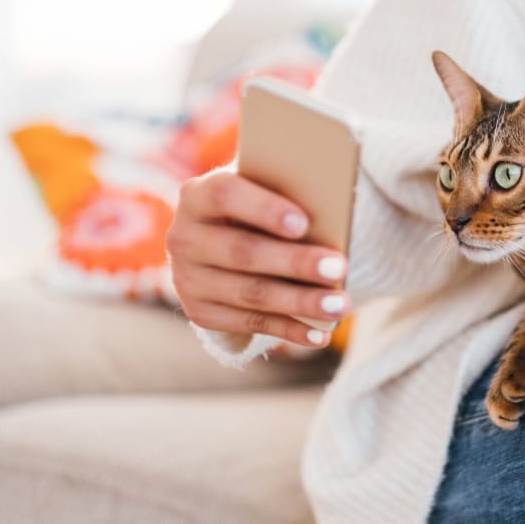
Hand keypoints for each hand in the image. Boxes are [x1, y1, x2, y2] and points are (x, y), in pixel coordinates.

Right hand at [166, 169, 349, 346]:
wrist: (221, 238)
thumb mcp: (263, 191)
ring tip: (339, 305)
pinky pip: (250, 324)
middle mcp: (184, 238)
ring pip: (250, 294)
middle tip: (338, 268)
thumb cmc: (257, 206)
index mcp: (198, 195)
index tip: (304, 224)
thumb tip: (332, 218)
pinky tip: (321, 333)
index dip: (264, 209)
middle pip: (243, 251)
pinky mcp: (200, 313)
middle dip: (295, 262)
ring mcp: (188, 280)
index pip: (225, 195)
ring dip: (300, 302)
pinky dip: (290, 329)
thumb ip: (284, 194)